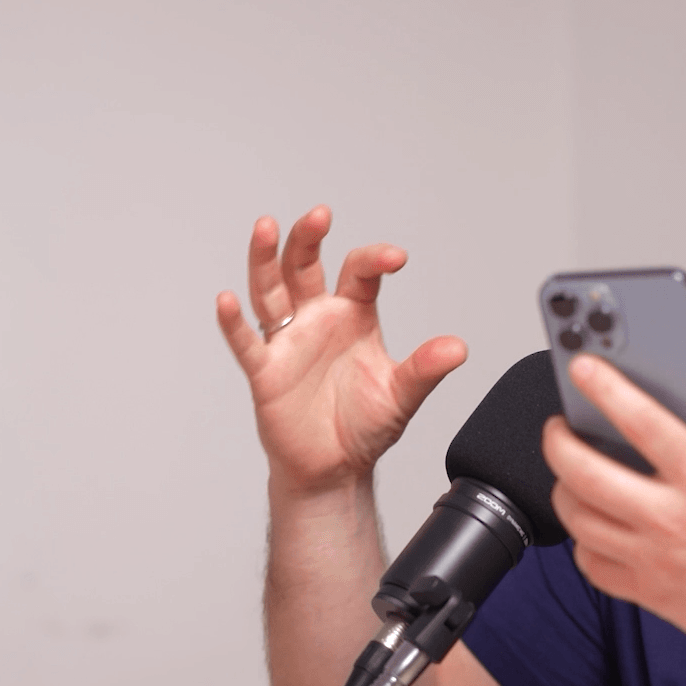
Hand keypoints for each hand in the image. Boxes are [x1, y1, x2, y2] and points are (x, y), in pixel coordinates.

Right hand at [216, 207, 466, 495]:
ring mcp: (288, 341)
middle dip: (308, 239)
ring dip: (265, 260)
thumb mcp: (402, 396)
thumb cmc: (364, 426)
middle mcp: (317, 318)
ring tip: (265, 227)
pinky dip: (235, 323)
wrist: (334, 469)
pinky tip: (227, 301)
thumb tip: (458, 348)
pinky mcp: (266, 371)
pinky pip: (246, 342)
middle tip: (319, 216)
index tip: (396, 259)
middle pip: (304, 266)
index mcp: (352, 315)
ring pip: (270, 290)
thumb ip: (424, 369)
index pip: (359, 273)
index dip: (375, 260)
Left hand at [542, 349, 685, 685]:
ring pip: (579, 520)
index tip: (582, 368)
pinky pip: (591, 565)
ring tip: (571, 471)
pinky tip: (595, 524)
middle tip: (559, 426)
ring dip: (563, 489)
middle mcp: (672, 519)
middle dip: (558, 441)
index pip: (641, 422)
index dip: (604, 388)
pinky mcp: (649, 592)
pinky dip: (582, 542)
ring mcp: (655, 559)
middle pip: (585, 474)